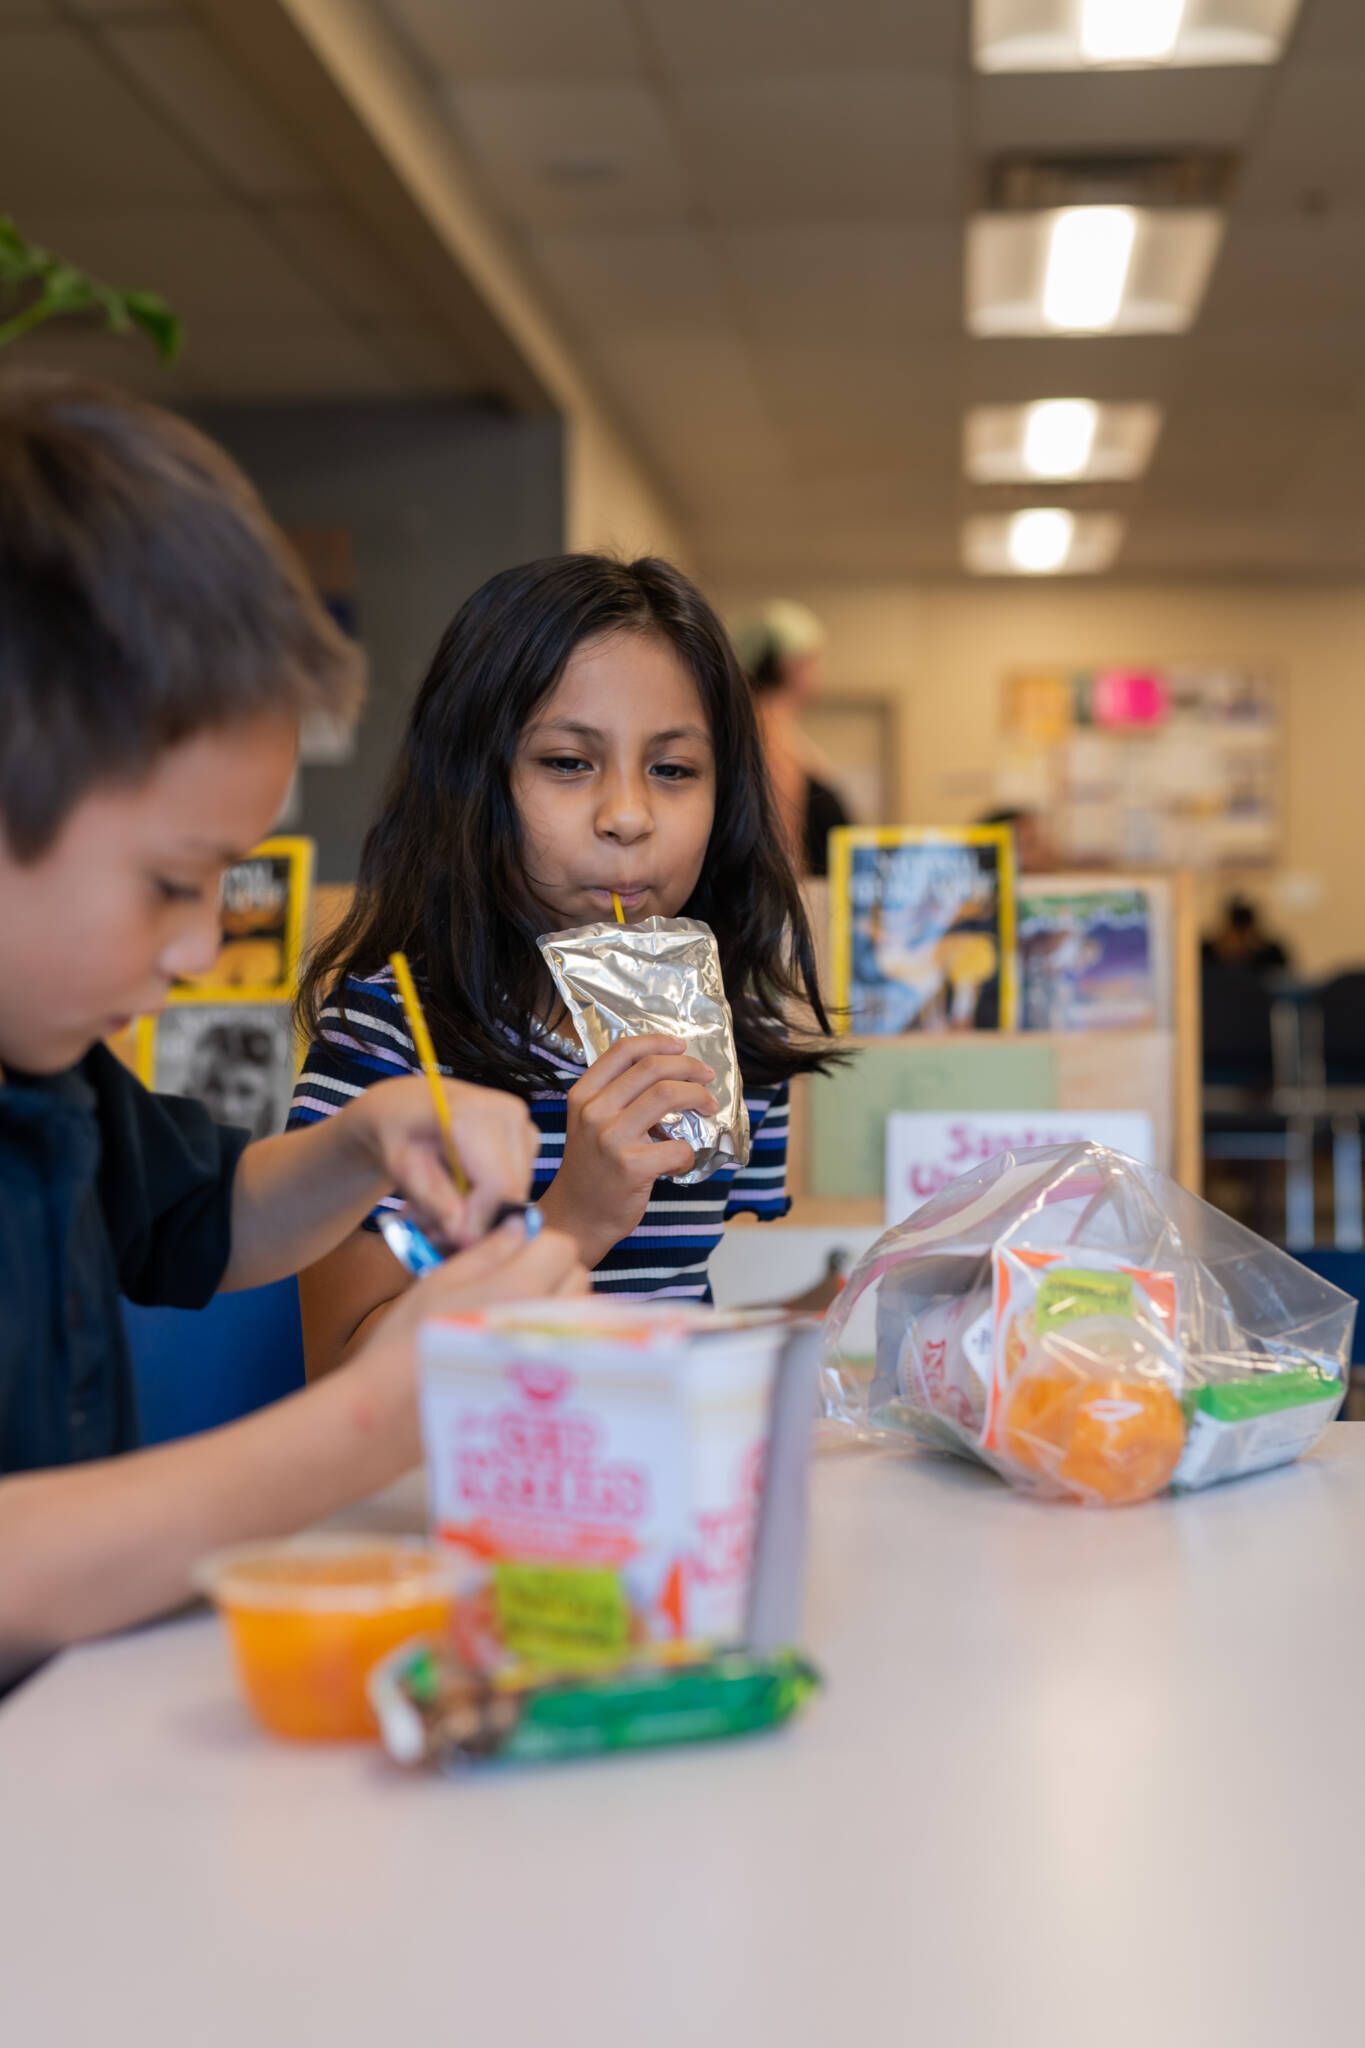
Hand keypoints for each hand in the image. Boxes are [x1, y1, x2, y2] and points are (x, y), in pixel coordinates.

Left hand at [340, 1076, 538, 1244]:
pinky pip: (518, 1184)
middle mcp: (508, 1114)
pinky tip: (464, 1191)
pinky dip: (493, 1197)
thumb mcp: (404, 1171)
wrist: (411, 1106)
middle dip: (478, 1219)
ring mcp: (523, 1124)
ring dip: (484, 1211)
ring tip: (445, 1208)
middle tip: (440, 1229)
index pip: (498, 1185)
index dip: (478, 1221)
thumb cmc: (401, 1134)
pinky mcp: (529, 1137)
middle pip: (511, 1191)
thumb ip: (436, 1204)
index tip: (450, 1237)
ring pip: (517, 1192)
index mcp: (473, 1115)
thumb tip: (467, 1238)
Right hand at [343, 1218, 587, 1471]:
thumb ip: (487, 1252)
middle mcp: (545, 1324)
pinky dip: (553, 1339)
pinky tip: (515, 1346)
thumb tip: (518, 1226)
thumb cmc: (404, 1344)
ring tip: (509, 1315)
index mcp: (518, 1290)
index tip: (509, 1253)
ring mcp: (551, 1361)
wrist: (388, 1418)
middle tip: (508, 1281)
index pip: (561, 1246)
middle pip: (576, 1277)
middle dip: (550, 1269)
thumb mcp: (438, 1283)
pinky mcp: (544, 1391)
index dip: (535, 1242)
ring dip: (554, 1303)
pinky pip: (570, 1350)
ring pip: (576, 1314)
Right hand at [536, 1035, 717, 1266]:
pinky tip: (680, 1161)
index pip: (623, 1050)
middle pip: (652, 1068)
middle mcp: (593, 1111)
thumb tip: (666, 1071)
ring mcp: (611, 1138)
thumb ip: (614, 1096)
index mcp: (583, 1095)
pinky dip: (689, 1152)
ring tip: (708, 1107)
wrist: (578, 1218)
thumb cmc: (591, 1169)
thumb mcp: (588, 1123)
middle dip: (689, 1067)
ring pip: (667, 1095)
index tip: (682, 1046)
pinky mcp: (631, 1166)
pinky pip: (678, 1147)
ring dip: (698, 1097)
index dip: (658, 1042)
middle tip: (707, 1076)